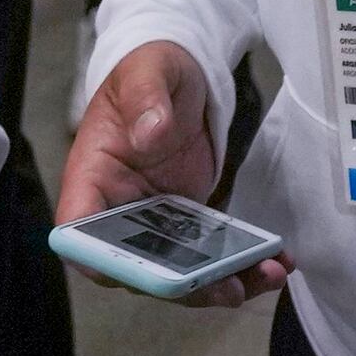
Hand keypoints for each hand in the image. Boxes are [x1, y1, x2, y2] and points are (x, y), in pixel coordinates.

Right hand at [58, 47, 285, 305]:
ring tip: (268, 274)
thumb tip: (151, 134)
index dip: (100, 260)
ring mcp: (152, 220)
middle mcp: (117, 209)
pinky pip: (207, 252)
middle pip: (136, 266)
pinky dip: (240, 261)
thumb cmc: (149, 68)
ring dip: (220, 281)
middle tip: (229, 287)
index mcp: (91, 176)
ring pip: (178, 269)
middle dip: (183, 285)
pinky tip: (277, 260)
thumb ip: (146, 99)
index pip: (79, 230)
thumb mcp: (148, 71)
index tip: (139, 276)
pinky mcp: (185, 220)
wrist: (179, 75)